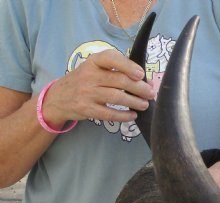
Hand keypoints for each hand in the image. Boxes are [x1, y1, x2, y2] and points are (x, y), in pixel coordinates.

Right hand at [41, 49, 155, 127]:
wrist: (58, 97)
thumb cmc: (83, 81)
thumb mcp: (94, 68)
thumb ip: (115, 71)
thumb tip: (144, 80)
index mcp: (93, 61)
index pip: (111, 58)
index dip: (128, 66)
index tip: (141, 74)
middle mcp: (89, 75)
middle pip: (119, 81)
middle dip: (139, 88)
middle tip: (151, 93)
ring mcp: (87, 93)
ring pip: (116, 98)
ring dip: (134, 102)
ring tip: (145, 104)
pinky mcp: (87, 109)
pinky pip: (109, 114)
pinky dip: (123, 116)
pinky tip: (132, 115)